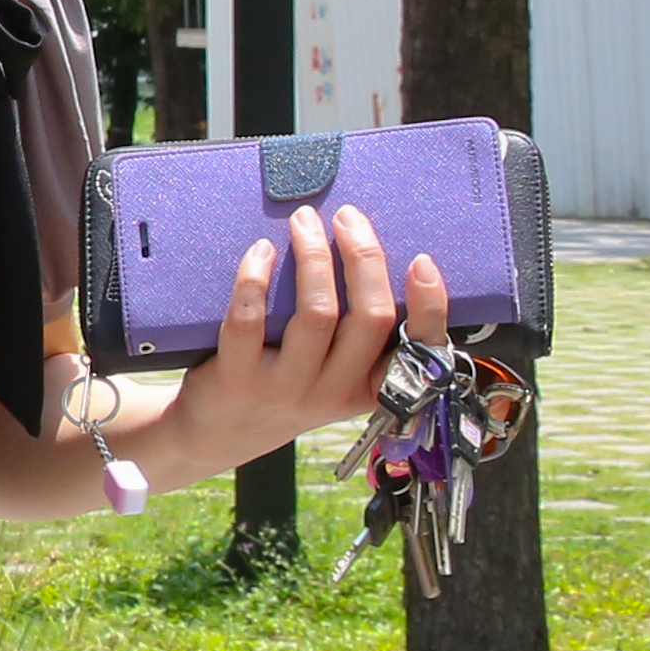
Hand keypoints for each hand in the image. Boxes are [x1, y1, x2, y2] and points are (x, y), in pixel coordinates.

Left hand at [165, 206, 449, 463]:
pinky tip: (260, 251)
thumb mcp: (334, 375)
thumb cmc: (286, 387)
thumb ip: (356, 333)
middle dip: (364, 257)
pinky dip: (256, 280)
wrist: (219, 434)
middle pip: (370, 317)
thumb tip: (368, 250)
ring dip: (314, 257)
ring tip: (304, 220)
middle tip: (347, 217)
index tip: (421, 260)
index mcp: (369, 387)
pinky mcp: (238, 380)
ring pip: (317, 314)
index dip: (430, 307)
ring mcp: (287, 389)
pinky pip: (250, 322)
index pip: (419, 351)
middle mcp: (334, 391)